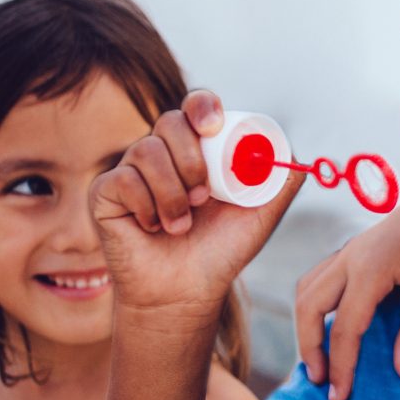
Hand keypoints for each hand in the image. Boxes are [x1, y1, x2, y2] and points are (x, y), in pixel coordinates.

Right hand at [90, 90, 304, 318]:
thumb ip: (281, 183)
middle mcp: (163, 153)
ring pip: (146, 150)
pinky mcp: (106, 192)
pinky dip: (145, 206)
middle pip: (170, 121)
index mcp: (198, 150)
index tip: (214, 126)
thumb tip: (294, 154)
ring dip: (172, 192)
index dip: (203, 107)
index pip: (197, 107)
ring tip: (182, 224)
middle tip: (204, 197)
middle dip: (191, 158)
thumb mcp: (260, 216)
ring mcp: (131, 169)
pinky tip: (153, 228)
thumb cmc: (220, 252)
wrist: (185, 292)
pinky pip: (123, 179)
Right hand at [294, 200, 399, 399]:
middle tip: (322, 381)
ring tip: (318, 359)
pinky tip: (328, 325)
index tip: (340, 396)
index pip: (345, 328)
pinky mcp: (352, 250)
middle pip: (308, 307)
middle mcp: (349, 258)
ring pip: (305, 290)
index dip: (341, 366)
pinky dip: (312, 306)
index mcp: (369, 269)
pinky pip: (316, 279)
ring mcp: (347, 251)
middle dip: (309, 347)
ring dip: (305, 326)